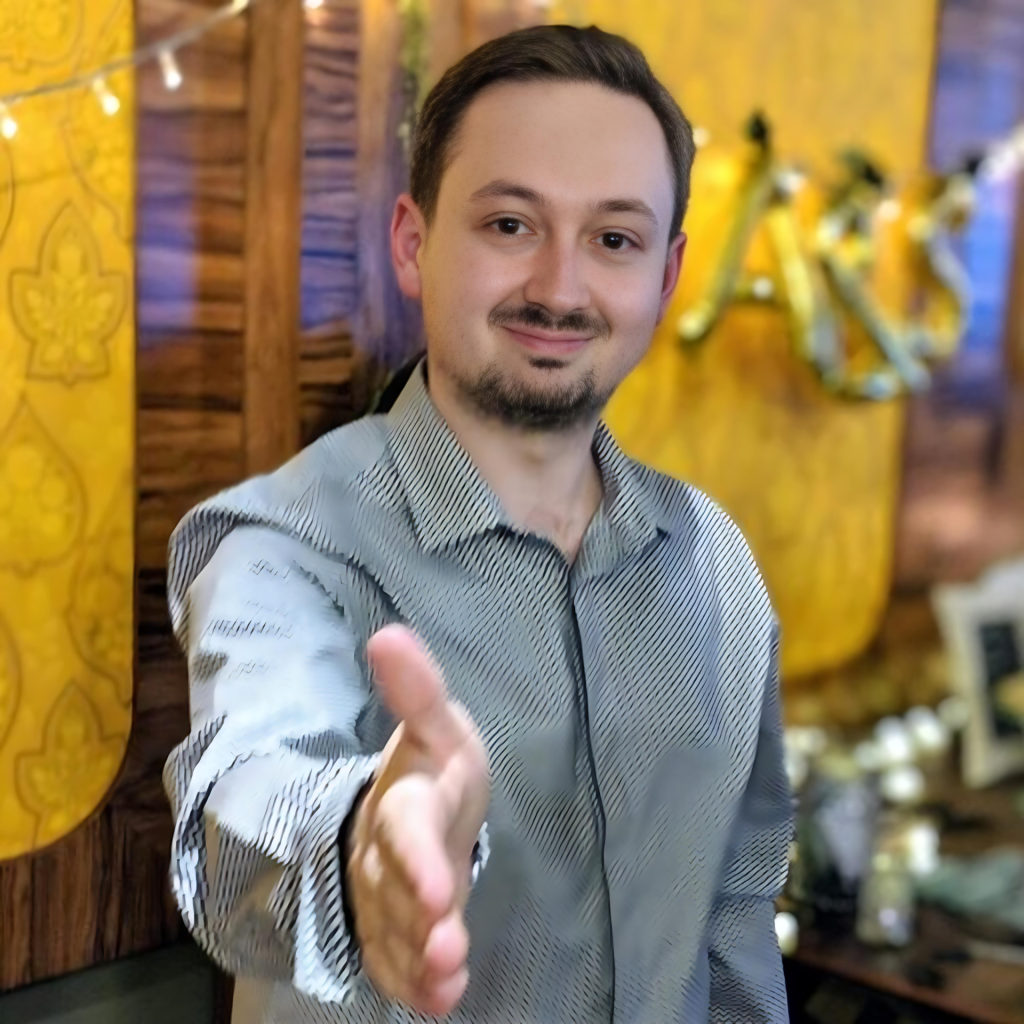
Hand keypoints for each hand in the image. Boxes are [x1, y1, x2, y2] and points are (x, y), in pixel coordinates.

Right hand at [347, 624, 489, 1014]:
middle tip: (446, 944)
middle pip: (396, 892)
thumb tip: (388, 634)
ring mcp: (389, 901)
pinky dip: (417, 985)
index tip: (441, 888)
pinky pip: (398, 963)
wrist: (409, 811)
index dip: (417, 858)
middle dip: (419, 919)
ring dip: (421, 958)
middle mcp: (387, 857)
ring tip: (448, 976)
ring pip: (396, 934)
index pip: (405, 829)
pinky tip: (443, 999)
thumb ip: (418, 689)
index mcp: (403, 802)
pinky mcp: (396, 933)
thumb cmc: (433, 768)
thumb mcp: (436, 724)